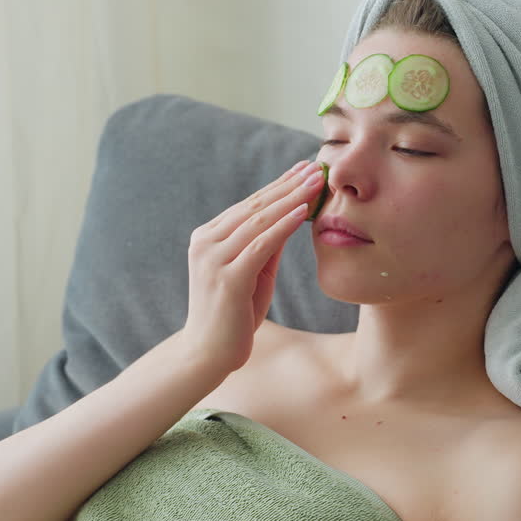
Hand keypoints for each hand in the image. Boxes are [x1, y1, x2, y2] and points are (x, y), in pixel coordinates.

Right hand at [180, 159, 324, 373]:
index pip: (248, 205)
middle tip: (314, 167)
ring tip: (315, 182)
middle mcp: (206, 243)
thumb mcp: (253, 273)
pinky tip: (302, 211)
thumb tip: (293, 213)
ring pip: (258, 220)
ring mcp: (214, 260)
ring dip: (290, 198)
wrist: (207, 354)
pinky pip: (261, 245)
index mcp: (207, 238)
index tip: (303, 169)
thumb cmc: (233, 315)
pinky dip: (283, 226)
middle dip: (287, 185)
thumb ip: (267, 245)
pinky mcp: (228, 279)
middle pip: (254, 206)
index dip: (278, 185)